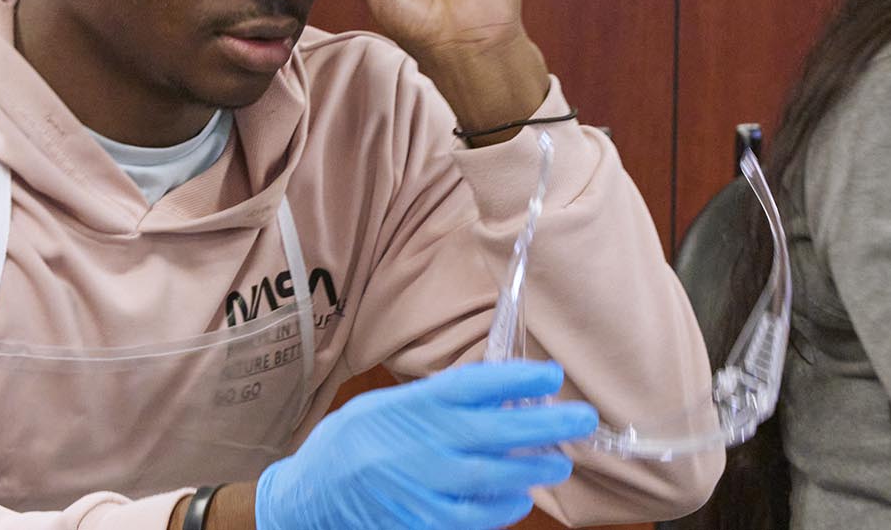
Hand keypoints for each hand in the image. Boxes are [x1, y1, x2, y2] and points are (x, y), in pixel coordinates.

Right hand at [254, 361, 597, 529]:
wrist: (308, 495)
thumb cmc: (353, 442)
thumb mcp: (389, 405)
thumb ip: (438, 401)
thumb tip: (500, 395)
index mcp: (413, 405)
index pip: (475, 385)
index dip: (520, 378)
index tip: (553, 375)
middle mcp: (420, 443)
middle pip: (497, 431)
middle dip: (546, 425)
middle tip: (582, 419)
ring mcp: (421, 485)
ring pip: (494, 478)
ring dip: (533, 470)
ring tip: (557, 463)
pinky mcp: (421, 521)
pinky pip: (474, 518)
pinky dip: (502, 509)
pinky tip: (517, 499)